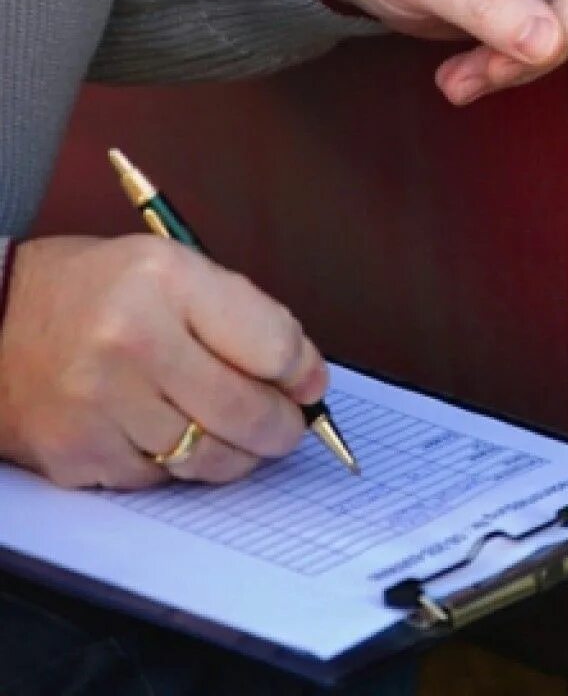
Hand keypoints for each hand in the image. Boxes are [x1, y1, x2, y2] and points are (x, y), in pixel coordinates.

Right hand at [0, 235, 326, 489]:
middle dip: (283, 427)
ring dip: (237, 453)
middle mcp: (131, 340)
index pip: (272, 345)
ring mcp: (98, 403)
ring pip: (208, 457)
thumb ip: (244, 317)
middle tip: (289, 426)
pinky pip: (160, 480)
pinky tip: (169, 435)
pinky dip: (177, 466)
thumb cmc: (96, 290)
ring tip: (239, 435)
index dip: (303, 371)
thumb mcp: (174, 269)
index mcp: (166, 280)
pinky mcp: (76, 453)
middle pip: (246, 412)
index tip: (309, 382)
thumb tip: (305, 377)